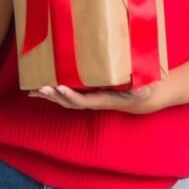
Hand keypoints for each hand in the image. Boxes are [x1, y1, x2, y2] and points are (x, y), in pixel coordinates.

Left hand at [27, 81, 175, 114]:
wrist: (154, 96)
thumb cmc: (151, 89)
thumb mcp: (149, 87)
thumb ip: (142, 87)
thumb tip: (137, 87)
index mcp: (107, 100)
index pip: (84, 101)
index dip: (71, 96)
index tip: (58, 87)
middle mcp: (98, 101)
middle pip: (71, 102)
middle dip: (54, 96)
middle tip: (37, 88)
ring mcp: (94, 99)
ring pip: (69, 100)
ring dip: (52, 96)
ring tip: (34, 90)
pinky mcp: (94, 93)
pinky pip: (73, 93)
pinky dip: (60, 90)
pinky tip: (49, 85)